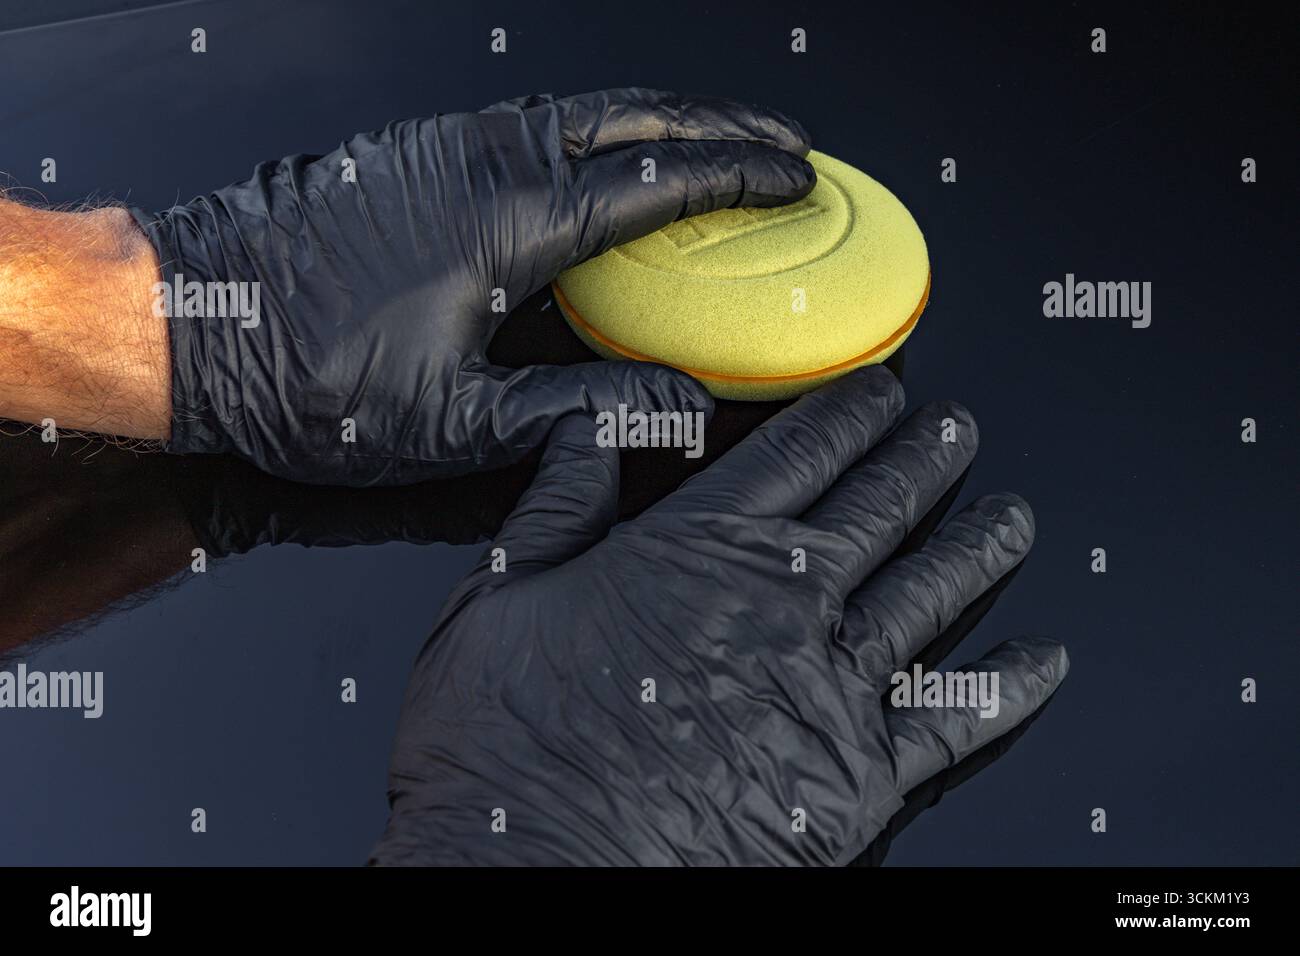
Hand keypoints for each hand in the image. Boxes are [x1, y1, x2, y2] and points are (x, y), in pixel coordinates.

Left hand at [130, 88, 814, 484]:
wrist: (192, 320)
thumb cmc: (308, 379)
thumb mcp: (452, 423)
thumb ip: (575, 414)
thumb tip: (677, 408)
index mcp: (507, 220)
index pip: (656, 183)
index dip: (738, 179)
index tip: (797, 181)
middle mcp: (482, 160)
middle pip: (632, 120)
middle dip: (720, 128)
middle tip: (782, 146)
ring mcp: (444, 144)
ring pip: (581, 110)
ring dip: (660, 120)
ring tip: (716, 143)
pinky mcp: (413, 150)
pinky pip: (531, 121)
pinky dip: (597, 129)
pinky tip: (609, 156)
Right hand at [371, 366, 1068, 864]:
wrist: (534, 876)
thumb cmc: (502, 747)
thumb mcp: (500, 595)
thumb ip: (562, 500)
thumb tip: (599, 422)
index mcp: (698, 550)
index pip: (799, 454)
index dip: (851, 413)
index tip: (883, 391)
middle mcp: (781, 604)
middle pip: (879, 508)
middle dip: (926, 459)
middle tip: (958, 428)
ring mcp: (830, 690)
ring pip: (931, 594)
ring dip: (979, 547)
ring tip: (1013, 517)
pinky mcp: (857, 780)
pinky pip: (956, 720)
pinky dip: (1008, 686)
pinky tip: (1041, 660)